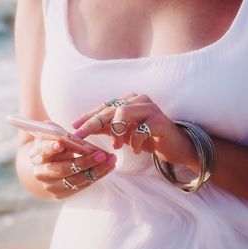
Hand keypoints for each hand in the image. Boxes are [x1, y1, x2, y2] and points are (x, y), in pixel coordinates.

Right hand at [29, 139, 116, 198]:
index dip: (51, 147)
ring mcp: (50, 185)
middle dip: (84, 162)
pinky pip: (81, 186)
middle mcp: (40, 172)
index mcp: (36, 154)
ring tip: (111, 160)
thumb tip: (73, 140)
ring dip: (96, 170)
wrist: (50, 161)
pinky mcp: (60, 194)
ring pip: (75, 180)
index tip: (61, 144)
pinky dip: (96, 176)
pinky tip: (108, 167)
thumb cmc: (55, 142)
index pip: (43, 150)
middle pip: (63, 169)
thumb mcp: (56, 134)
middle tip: (101, 155)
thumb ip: (62, 135)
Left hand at [71, 93, 197, 167]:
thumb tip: (83, 129)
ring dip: (116, 132)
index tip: (74, 126)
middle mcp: (138, 100)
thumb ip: (106, 128)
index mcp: (128, 101)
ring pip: (123, 113)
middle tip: (81, 135)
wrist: (174, 146)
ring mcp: (150, 108)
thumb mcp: (122, 133)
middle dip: (93, 123)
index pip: (104, 107)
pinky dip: (134, 141)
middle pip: (110, 110)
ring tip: (117, 146)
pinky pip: (140, 129)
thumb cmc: (146, 138)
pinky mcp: (159, 121)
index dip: (88, 116)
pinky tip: (135, 149)